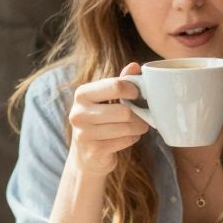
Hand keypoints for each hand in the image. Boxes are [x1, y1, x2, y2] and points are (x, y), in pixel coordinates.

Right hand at [67, 65, 149, 179]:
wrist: (86, 156)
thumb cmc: (100, 121)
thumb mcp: (106, 99)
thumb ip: (120, 82)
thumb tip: (135, 66)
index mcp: (82, 94)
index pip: (116, 86)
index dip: (134, 91)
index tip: (139, 95)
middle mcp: (79, 113)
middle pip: (124, 111)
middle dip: (139, 114)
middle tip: (143, 116)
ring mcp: (84, 134)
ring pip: (126, 127)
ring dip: (138, 127)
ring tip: (139, 126)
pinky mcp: (94, 151)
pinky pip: (124, 141)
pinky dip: (132, 139)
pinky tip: (129, 137)